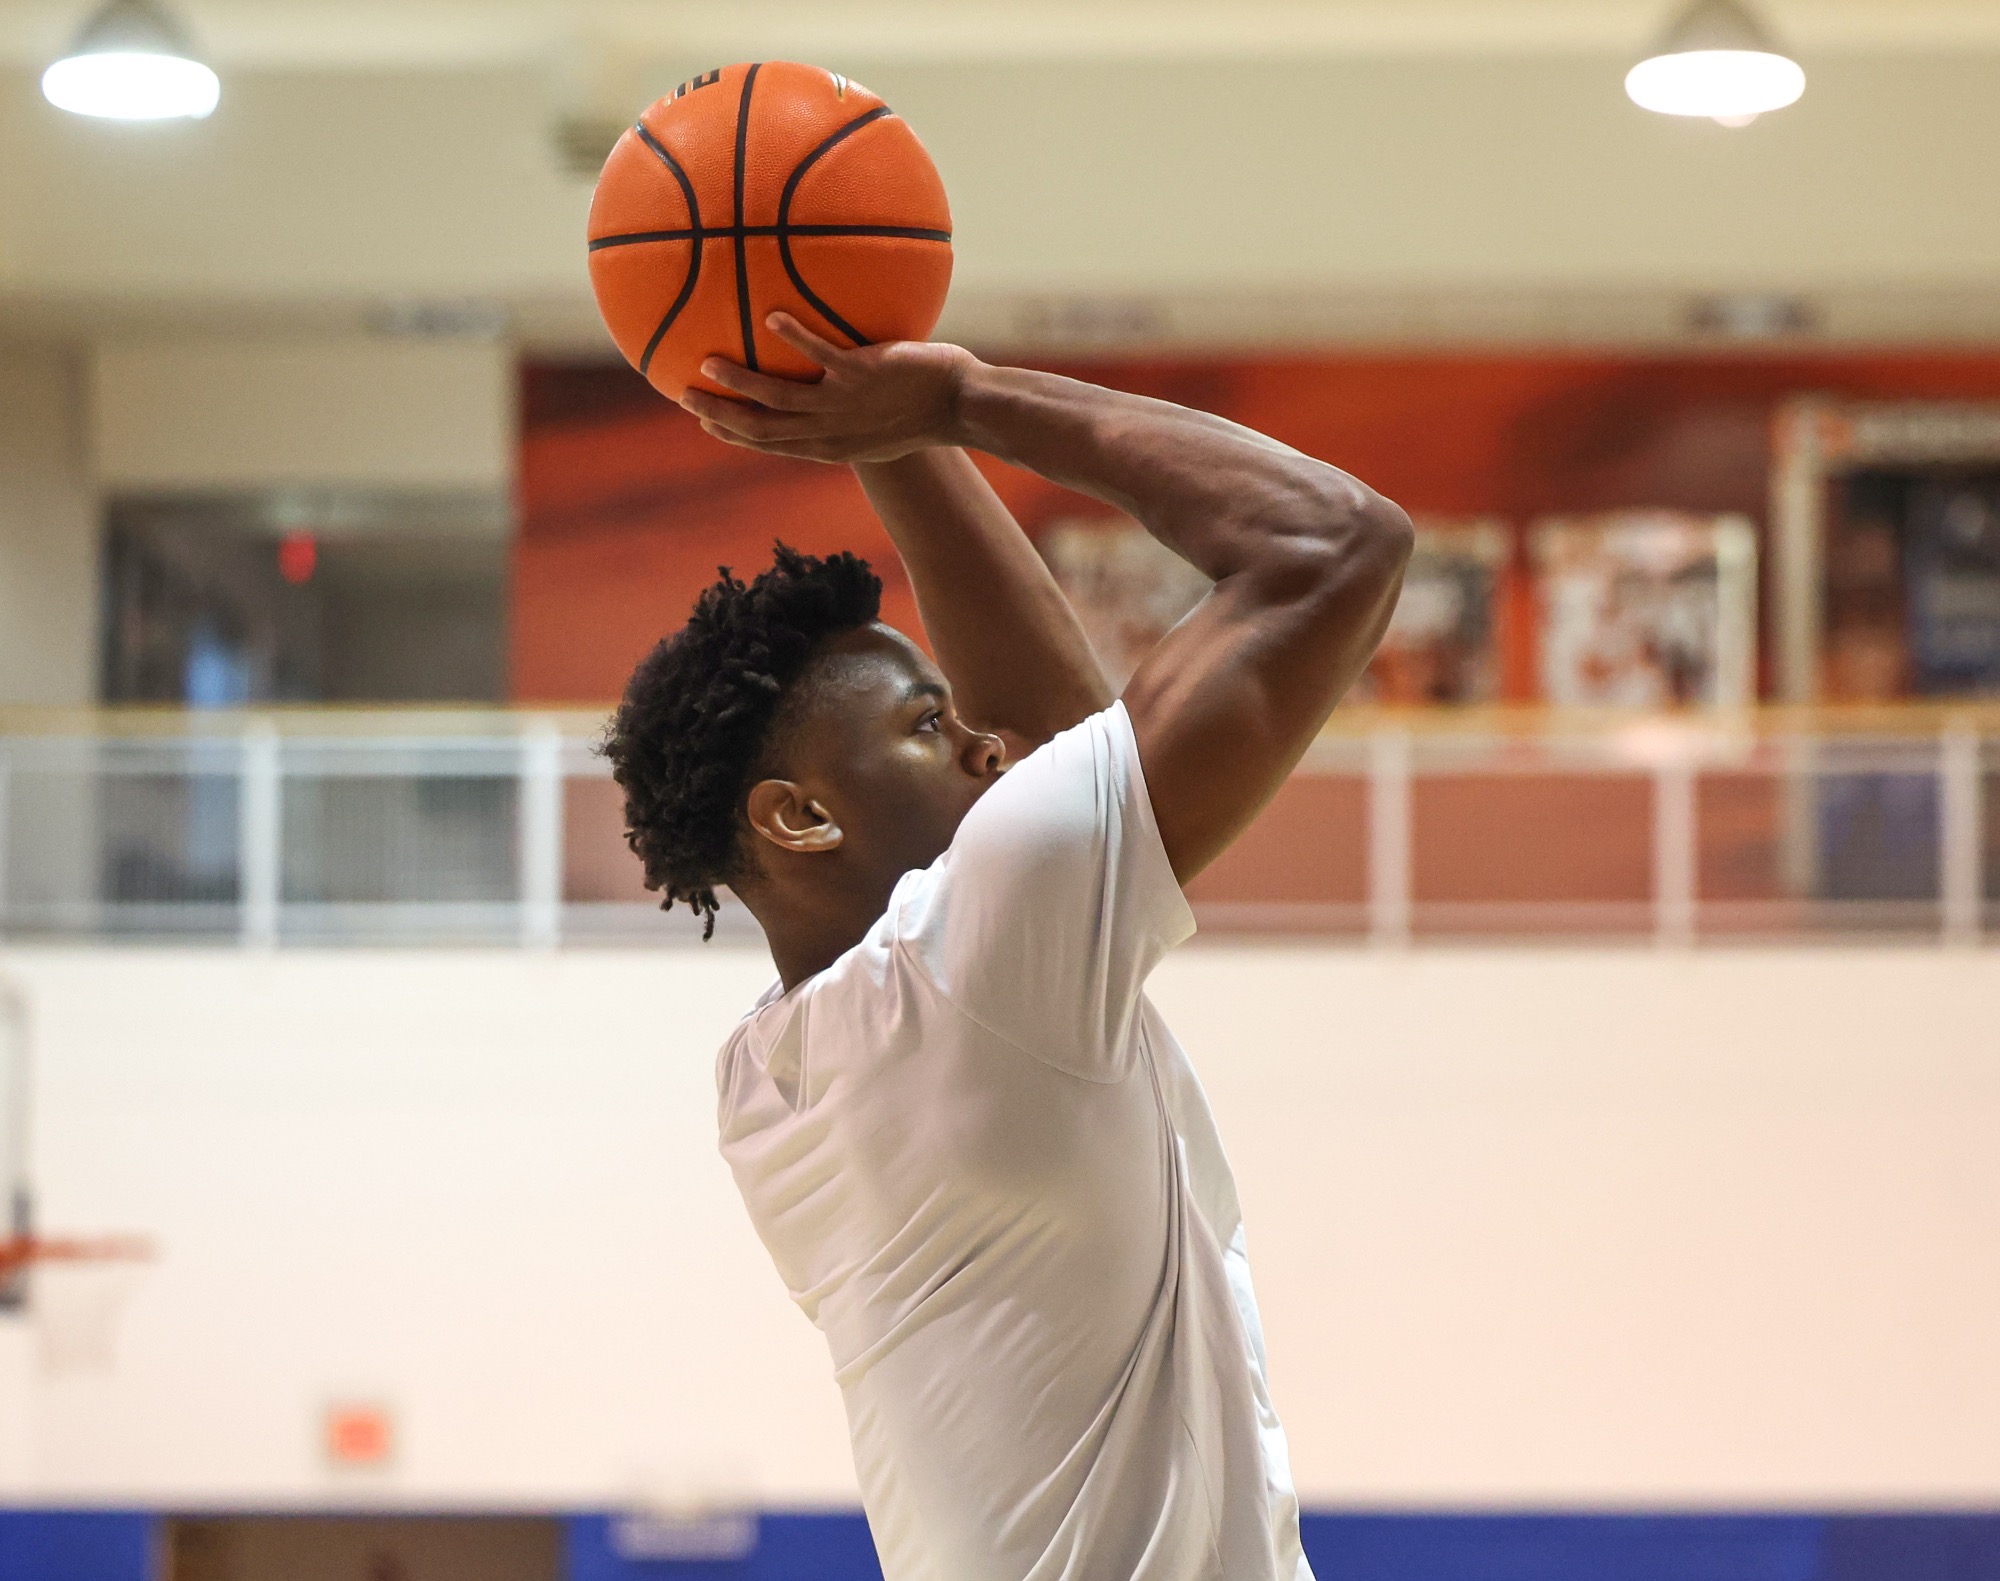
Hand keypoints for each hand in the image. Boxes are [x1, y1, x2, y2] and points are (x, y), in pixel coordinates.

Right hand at [678, 312, 976, 463]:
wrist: (962, 407)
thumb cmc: (924, 412)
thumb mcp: (878, 427)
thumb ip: (846, 412)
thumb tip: (825, 388)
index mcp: (832, 446)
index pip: (772, 444)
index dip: (735, 436)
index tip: (704, 421)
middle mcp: (832, 432)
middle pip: (762, 429)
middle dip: (722, 414)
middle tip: (685, 394)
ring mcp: (845, 405)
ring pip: (779, 398)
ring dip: (741, 379)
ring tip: (708, 359)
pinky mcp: (863, 374)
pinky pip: (821, 354)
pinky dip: (795, 337)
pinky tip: (772, 316)